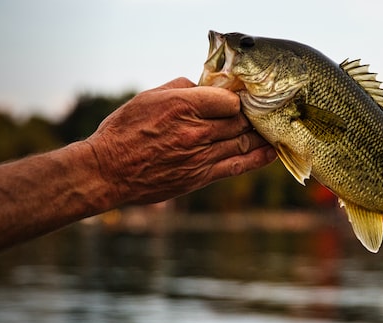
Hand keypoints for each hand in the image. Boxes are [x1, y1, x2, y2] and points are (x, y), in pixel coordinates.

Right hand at [86, 77, 275, 204]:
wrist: (110, 171)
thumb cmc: (124, 131)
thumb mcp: (148, 97)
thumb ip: (180, 88)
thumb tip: (204, 86)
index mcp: (183, 106)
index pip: (228, 100)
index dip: (237, 99)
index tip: (240, 98)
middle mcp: (196, 131)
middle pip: (239, 120)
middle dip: (251, 116)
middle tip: (261, 113)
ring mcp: (201, 156)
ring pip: (242, 141)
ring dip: (259, 135)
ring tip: (272, 129)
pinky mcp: (201, 176)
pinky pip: (237, 166)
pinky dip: (257, 158)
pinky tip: (271, 152)